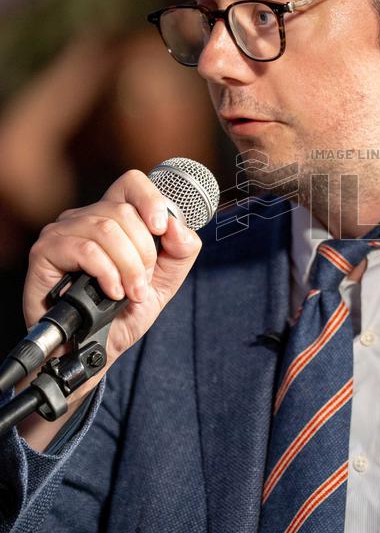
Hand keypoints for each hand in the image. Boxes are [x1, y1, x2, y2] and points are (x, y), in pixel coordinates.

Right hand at [24, 169, 201, 384]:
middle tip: (142, 284)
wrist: (97, 348)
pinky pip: (86, 249)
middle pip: (124, 212)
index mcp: (114, 217)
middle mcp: (86, 217)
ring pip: (107, 229)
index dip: (152, 200)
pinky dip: (107, 273)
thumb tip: (178, 227)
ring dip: (128, 268)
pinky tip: (111, 292)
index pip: (133, 183)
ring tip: (131, 293)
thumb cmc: (124, 312)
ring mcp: (64, 232)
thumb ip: (181, 251)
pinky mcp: (46, 251)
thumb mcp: (165, 281)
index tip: (162, 229)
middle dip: (144, 253)